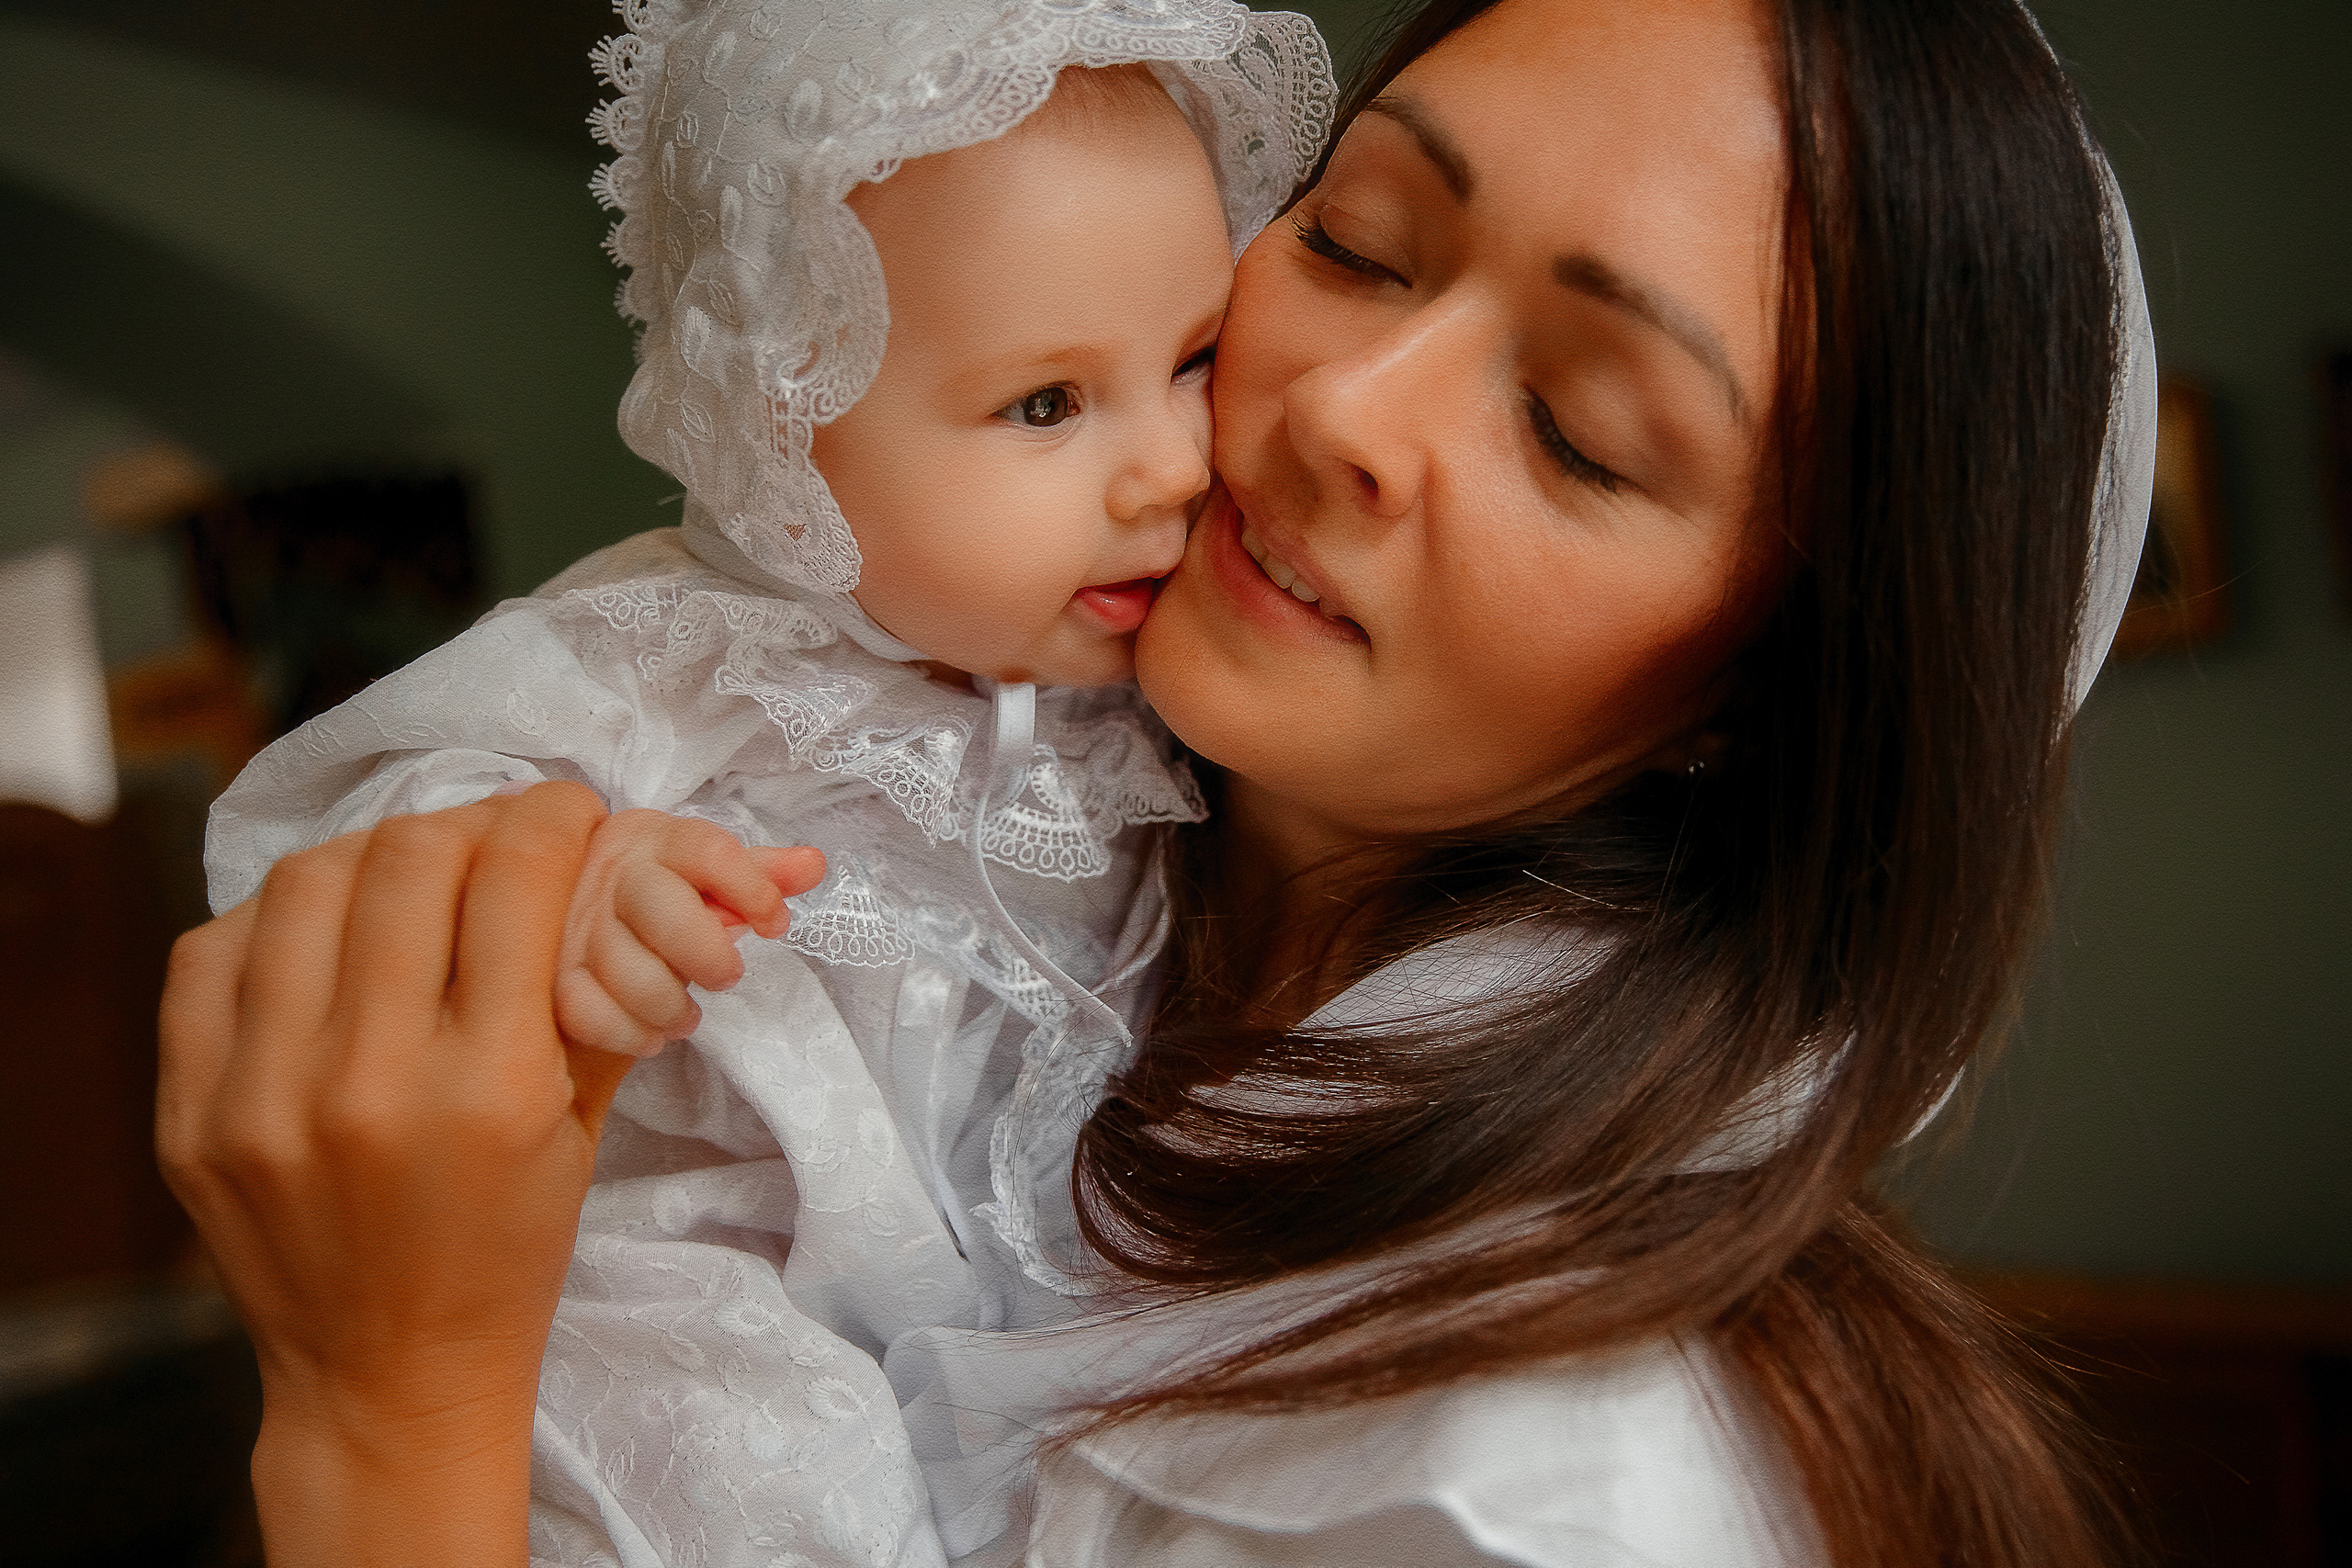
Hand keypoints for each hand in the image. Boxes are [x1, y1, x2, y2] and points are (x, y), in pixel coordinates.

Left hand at [155, 782, 616, 1567]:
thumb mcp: (580, 1128)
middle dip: (469, 822)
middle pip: (409, 859)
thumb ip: (592, 988)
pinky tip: (317, 942)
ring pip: (305, 886)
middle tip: (492, 836)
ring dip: (369, 856)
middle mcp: (372, 1084)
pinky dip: (271, 925)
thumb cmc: (508, 1250)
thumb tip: (609, 859)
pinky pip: (210, 956)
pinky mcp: (192, 1119)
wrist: (390, 1373)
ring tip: (403, 873)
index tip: (567, 807)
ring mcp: (264, 1101)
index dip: (552, 815)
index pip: (516, 879)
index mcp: (494, 1089)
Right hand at [553, 809, 826, 1055]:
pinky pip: (584, 1009)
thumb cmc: (655, 885)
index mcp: (659, 842)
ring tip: (686, 1018)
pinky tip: (650, 1037)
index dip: (753, 890)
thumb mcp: (704, 868)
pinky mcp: (554, 971)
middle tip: (727, 976)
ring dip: (669, 1006)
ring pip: (625, 970)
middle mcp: (614, 876)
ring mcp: (578, 924)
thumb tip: (815, 865)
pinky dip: (625, 1033)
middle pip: (664, 911)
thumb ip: (759, 872)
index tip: (777, 925)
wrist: (563, 890)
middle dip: (707, 955)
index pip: (710, 853)